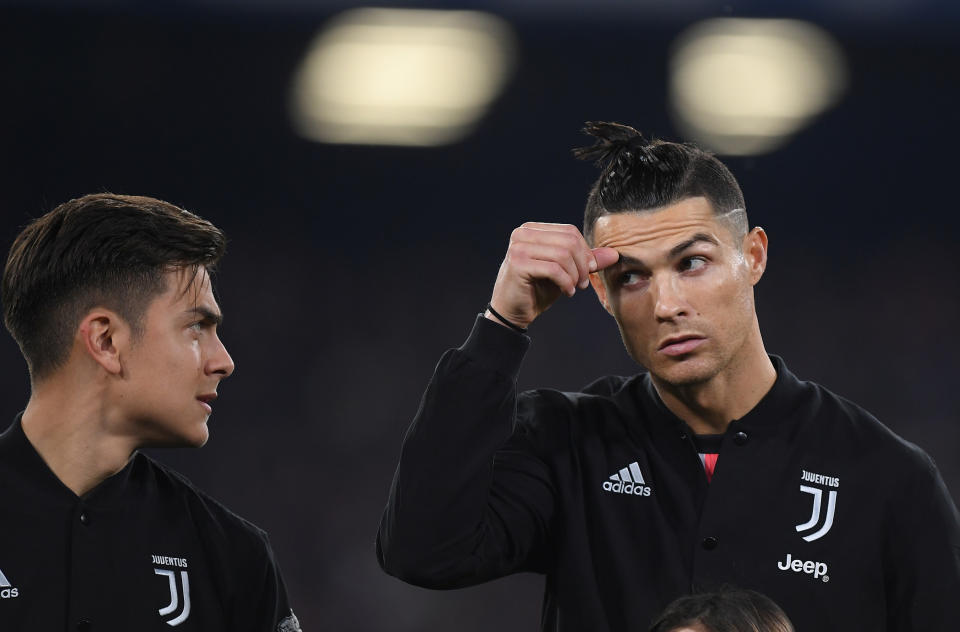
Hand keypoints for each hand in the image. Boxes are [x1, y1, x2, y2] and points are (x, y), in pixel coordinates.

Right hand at [486, 222, 618, 329]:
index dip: (585, 252)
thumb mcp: (566, 272)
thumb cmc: (537, 290)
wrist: (512, 312)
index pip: (570, 232)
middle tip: (582, 284)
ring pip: (563, 254)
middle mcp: (522, 234)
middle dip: (582, 265)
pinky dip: (566, 282)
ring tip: (573, 288)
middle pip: (569, 241)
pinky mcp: (517, 264)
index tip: (588, 272)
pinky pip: (554, 269)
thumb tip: (614, 254)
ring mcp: (518, 247)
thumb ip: (587, 261)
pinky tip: (566, 292)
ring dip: (575, 275)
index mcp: (532, 230)